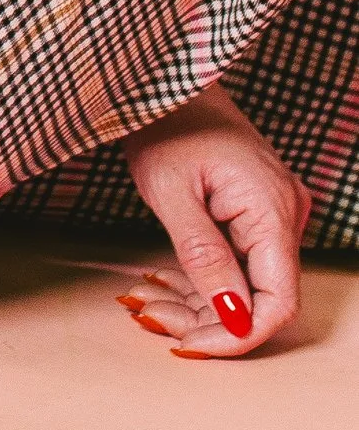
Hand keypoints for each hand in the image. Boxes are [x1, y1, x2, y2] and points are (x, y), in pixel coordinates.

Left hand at [120, 87, 308, 357]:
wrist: (165, 83)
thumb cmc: (164, 123)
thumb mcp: (171, 192)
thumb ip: (204, 256)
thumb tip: (233, 317)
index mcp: (271, 208)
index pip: (277, 299)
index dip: (239, 334)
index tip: (193, 346)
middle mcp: (284, 214)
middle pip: (259, 296)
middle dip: (206, 319)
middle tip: (150, 318)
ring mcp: (272, 215)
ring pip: (244, 284)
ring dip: (197, 302)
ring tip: (144, 302)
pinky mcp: (254, 215)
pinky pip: (237, 263)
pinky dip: (200, 279)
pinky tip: (161, 283)